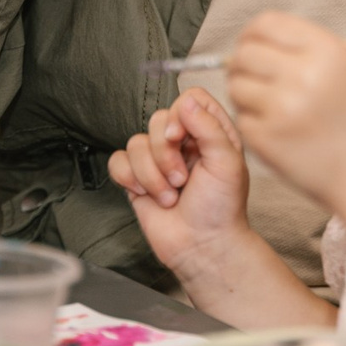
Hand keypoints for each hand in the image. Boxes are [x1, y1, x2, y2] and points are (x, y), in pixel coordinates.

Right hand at [109, 89, 253, 272]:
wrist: (202, 246)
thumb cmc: (222, 209)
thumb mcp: (227, 164)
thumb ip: (209, 128)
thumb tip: (186, 103)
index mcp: (210, 132)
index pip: (189, 99)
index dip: (180, 114)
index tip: (181, 138)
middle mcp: (183, 142)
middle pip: (157, 120)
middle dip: (165, 155)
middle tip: (182, 180)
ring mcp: (158, 159)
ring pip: (135, 143)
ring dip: (151, 175)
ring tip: (170, 196)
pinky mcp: (137, 178)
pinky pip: (118, 161)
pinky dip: (130, 179)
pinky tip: (146, 194)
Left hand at [224, 13, 345, 210]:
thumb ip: (304, 48)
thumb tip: (253, 38)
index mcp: (325, 50)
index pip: (266, 23)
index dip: (252, 33)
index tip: (252, 45)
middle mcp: (303, 74)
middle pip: (245, 53)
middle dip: (242, 64)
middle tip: (252, 78)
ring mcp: (282, 107)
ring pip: (236, 85)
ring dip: (244, 94)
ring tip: (266, 106)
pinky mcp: (267, 138)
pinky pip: (241, 118)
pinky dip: (252, 123)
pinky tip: (275, 130)